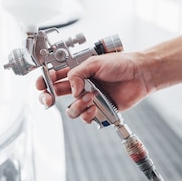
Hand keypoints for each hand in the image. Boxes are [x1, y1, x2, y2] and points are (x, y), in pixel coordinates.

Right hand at [36, 52, 152, 123]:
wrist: (139, 75)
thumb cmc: (121, 64)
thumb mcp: (94, 62)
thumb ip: (77, 74)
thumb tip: (72, 89)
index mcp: (77, 72)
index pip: (54, 78)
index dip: (44, 81)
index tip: (42, 84)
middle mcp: (80, 86)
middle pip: (55, 95)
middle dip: (47, 98)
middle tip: (49, 99)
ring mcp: (88, 99)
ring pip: (70, 110)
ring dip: (76, 105)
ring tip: (89, 97)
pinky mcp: (98, 110)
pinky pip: (85, 118)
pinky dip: (87, 114)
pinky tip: (95, 107)